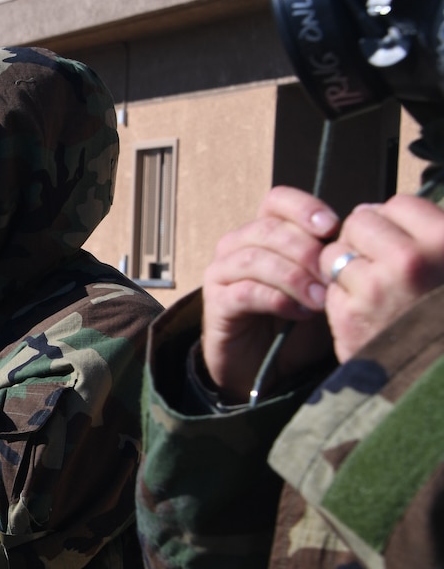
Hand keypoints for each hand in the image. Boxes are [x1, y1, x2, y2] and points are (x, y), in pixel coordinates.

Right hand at [201, 186, 336, 401]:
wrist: (269, 368)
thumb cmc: (298, 323)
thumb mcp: (321, 286)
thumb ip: (330, 261)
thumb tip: (353, 240)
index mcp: (263, 232)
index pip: (278, 200)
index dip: (304, 208)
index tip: (333, 227)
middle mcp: (236, 246)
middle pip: (268, 229)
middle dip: (306, 251)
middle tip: (332, 275)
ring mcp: (222, 274)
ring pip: (254, 259)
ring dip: (294, 277)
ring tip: (320, 299)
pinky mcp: (216, 304)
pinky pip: (245, 292)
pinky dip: (277, 300)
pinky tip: (299, 313)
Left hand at [319, 194, 443, 361]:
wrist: (438, 380)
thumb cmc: (442, 318)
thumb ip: (428, 236)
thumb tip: (386, 210)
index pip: (398, 204)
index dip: (394, 221)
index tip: (398, 238)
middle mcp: (409, 260)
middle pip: (359, 222)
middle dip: (363, 239)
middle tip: (379, 262)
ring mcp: (375, 288)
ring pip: (335, 253)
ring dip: (345, 267)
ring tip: (371, 288)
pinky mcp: (348, 315)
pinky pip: (328, 287)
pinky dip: (340, 296)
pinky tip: (364, 311)